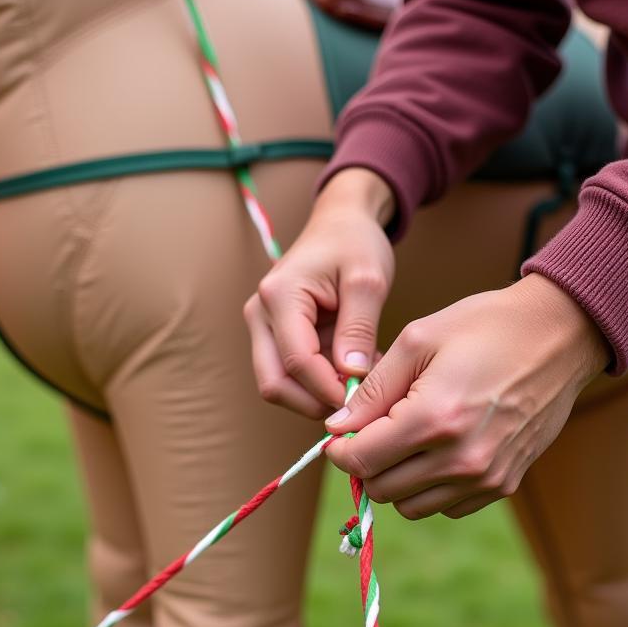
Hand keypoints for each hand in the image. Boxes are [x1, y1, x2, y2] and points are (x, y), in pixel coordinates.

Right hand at [244, 168, 395, 417]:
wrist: (341, 224)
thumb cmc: (354, 244)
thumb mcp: (367, 280)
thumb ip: (359, 329)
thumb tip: (351, 375)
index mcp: (280, 296)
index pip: (296, 361)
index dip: (328, 388)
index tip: (362, 398)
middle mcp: (260, 314)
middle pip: (273, 383)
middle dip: (313, 402)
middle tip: (355, 402)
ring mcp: (262, 327)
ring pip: (278, 384)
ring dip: (315, 394)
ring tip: (357, 381)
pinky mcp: (273, 336)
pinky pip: (289, 373)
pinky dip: (318, 383)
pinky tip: (349, 370)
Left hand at [325, 274, 610, 517]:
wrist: (560, 335)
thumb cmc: (484, 327)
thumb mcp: (417, 341)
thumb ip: (372, 391)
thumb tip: (336, 428)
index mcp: (434, 419)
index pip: (361, 461)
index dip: (340, 449)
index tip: (341, 432)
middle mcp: (461, 458)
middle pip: (381, 488)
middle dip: (366, 463)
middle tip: (373, 431)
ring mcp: (486, 477)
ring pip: (411, 505)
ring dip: (396, 479)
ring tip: (405, 439)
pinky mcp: (504, 483)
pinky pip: (446, 506)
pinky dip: (430, 487)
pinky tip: (436, 450)